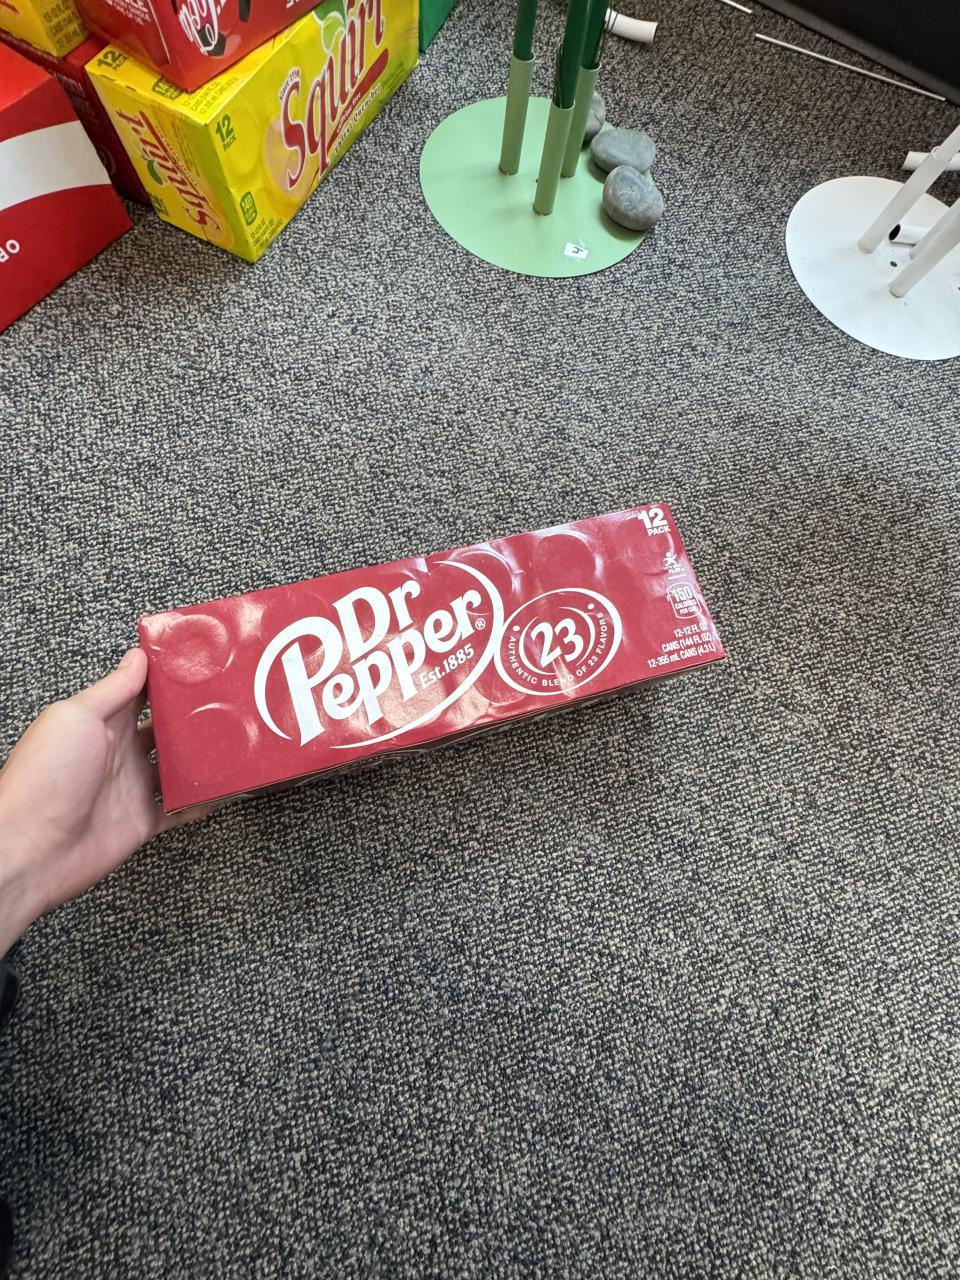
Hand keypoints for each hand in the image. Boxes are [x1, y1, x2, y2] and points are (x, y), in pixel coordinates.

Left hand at [0, 649, 202, 950]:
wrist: (31, 849)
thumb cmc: (44, 778)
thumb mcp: (77, 717)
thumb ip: (112, 689)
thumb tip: (137, 657)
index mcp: (101, 723)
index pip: (140, 693)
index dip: (167, 680)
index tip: (199, 666)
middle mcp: (118, 753)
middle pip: (164, 729)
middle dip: (192, 717)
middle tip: (229, 702)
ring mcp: (131, 788)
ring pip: (176, 767)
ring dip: (200, 757)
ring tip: (236, 741)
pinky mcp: (141, 822)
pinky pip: (178, 809)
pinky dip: (199, 802)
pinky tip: (222, 791)